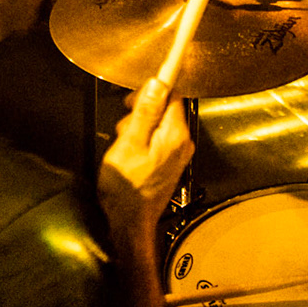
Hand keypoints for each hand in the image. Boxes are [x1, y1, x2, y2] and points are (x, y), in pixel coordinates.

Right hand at [98, 79, 193, 246]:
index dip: (152, 90)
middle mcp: (184, 141)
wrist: (130, 223)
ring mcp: (179, 153)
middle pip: (165, 108)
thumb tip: (157, 83)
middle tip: (123, 128)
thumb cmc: (126, 187)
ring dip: (140, 127)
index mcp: (175, 134)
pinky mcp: (171, 162)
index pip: (173, 94)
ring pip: (160, 123)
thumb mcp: (128, 144)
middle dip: (142, 111)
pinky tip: (130, 154)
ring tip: (124, 145)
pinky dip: (144, 140)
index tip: (134, 95)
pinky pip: (159, 138)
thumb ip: (144, 112)